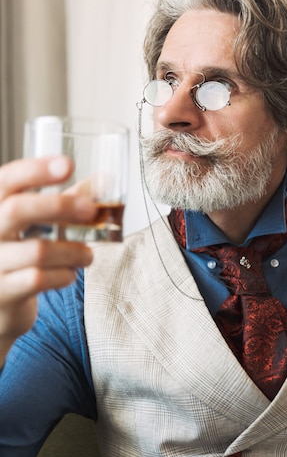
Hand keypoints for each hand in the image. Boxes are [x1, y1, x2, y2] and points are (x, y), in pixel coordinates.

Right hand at [0, 157, 95, 363]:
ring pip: (37, 250)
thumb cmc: (19, 254)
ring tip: (88, 255)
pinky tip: (70, 274)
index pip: (6, 180)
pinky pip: (38, 279)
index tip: (68, 164)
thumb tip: (106, 179)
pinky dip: (63, 275)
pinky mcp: (2, 292)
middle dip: (60, 206)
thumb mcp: (35, 223)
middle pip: (17, 210)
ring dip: (72, 251)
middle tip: (91, 210)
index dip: (35, 170)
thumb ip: (65, 200)